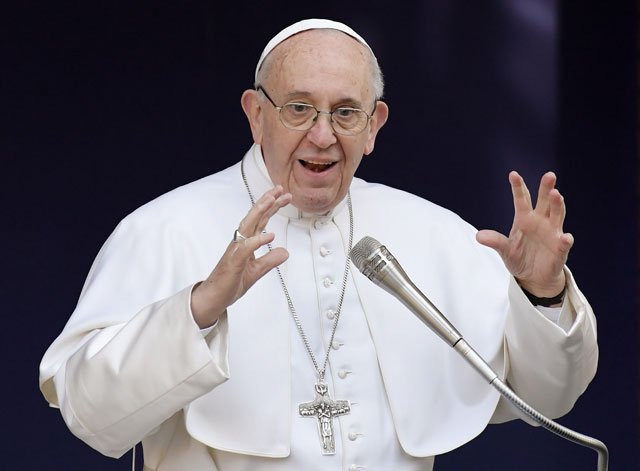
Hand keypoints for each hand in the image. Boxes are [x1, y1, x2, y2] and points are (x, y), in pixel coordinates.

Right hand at [191, 186, 291, 327]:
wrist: (215, 298)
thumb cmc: (231, 282)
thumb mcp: (257, 271)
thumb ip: (270, 260)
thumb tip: (285, 252)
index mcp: (246, 242)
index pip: (261, 220)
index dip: (272, 207)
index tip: (284, 195)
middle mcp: (240, 242)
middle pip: (255, 217)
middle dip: (267, 202)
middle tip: (280, 189)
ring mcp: (235, 251)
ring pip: (248, 226)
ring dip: (259, 212)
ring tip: (271, 200)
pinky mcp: (233, 262)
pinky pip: (245, 248)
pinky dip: (257, 241)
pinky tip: (270, 235)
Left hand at [476, 171, 572, 296]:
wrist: (533, 277)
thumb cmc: (519, 258)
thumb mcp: (504, 250)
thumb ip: (495, 242)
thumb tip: (478, 236)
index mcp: (524, 219)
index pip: (522, 200)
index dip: (518, 187)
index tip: (513, 174)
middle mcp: (540, 222)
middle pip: (544, 201)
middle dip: (547, 188)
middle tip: (549, 175)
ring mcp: (552, 233)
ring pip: (557, 215)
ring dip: (557, 205)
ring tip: (556, 194)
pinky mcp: (560, 249)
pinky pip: (564, 243)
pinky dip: (565, 240)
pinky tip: (565, 237)